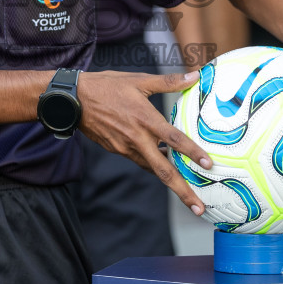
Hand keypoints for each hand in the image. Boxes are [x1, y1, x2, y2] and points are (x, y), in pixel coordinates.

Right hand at [78, 71, 213, 215]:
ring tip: (187, 192)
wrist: (74, 100)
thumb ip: (169, 82)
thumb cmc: (107, 86)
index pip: (174, 139)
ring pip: (152, 168)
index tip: (208, 164)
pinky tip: (163, 161)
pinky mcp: (117, 150)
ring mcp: (126, 148)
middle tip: (199, 209)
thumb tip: (195, 75)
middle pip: (164, 170)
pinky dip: (153, 164)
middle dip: (182, 191)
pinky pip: (140, 160)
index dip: (192, 152)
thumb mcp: (139, 80)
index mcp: (145, 119)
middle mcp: (137, 138)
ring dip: (169, 180)